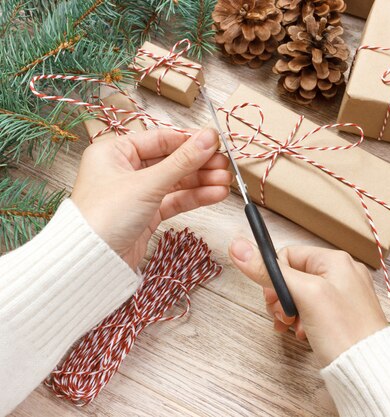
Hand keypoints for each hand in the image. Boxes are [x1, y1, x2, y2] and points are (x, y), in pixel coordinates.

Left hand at [72, 128, 231, 268]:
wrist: (91, 261)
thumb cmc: (103, 217)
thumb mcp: (147, 183)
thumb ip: (181, 161)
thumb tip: (207, 139)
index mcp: (114, 152)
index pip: (160, 139)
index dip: (189, 141)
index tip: (214, 141)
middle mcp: (125, 170)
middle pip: (171, 161)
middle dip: (200, 163)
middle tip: (224, 164)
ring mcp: (137, 193)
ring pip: (176, 182)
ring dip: (202, 181)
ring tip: (225, 181)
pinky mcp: (147, 214)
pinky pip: (175, 200)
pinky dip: (195, 197)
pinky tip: (215, 193)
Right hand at [229, 239, 387, 365]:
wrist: (369, 369)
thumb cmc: (343, 330)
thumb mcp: (303, 294)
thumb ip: (270, 271)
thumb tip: (238, 246)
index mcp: (335, 260)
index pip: (289, 255)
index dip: (275, 277)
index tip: (272, 298)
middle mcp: (342, 273)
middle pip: (294, 276)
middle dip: (282, 298)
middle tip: (283, 316)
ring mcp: (344, 295)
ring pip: (301, 296)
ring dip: (291, 312)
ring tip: (293, 328)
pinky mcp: (343, 315)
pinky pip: (314, 311)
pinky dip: (303, 322)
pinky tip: (305, 335)